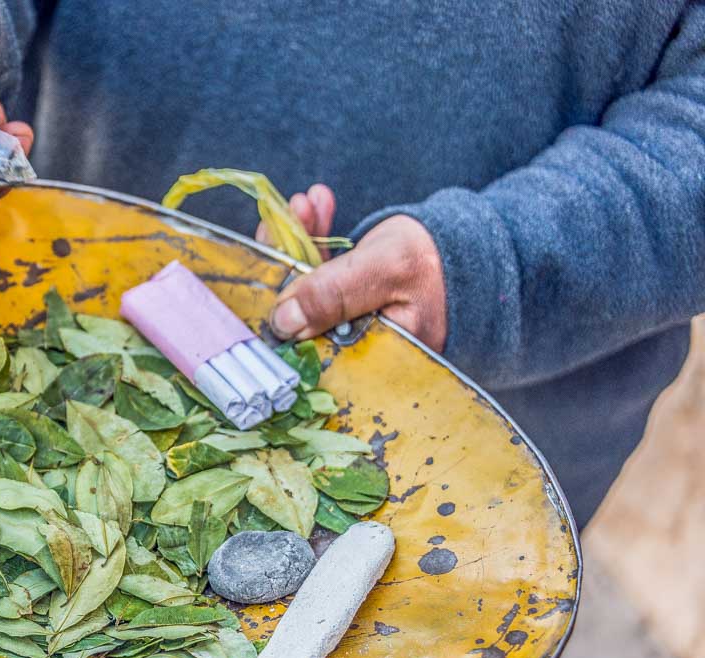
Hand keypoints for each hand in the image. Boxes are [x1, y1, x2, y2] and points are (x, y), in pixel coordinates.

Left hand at [263, 187, 446, 351]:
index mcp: (368, 358)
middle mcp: (357, 351)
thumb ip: (335, 294)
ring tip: (307, 202)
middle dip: (290, 259)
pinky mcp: (360, 307)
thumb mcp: (388, 269)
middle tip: (285, 215)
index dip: (279, 299)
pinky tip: (317, 206)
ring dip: (304, 242)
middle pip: (301, 311)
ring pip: (312, 290)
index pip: (304, 339)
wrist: (486, 250)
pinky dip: (320, 243)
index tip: (268, 250)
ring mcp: (357, 330)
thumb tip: (282, 322)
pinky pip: (328, 278)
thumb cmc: (443, 261)